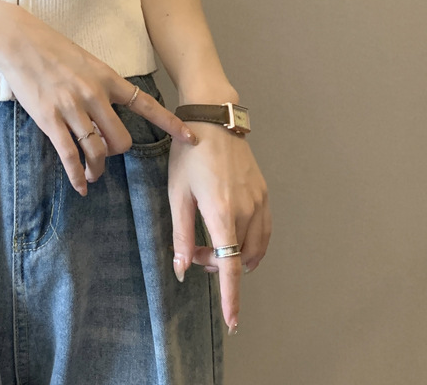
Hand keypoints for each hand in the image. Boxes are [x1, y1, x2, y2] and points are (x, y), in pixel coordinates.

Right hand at [0, 5, 198, 195]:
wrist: (18, 39)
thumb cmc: (50, 46)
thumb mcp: (86, 59)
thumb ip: (100, 82)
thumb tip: (108, 104)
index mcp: (107, 78)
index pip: (146, 104)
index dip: (170, 124)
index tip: (191, 137)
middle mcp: (94, 95)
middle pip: (121, 139)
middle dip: (116, 152)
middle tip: (106, 153)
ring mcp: (72, 108)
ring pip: (97, 151)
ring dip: (97, 168)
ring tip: (93, 175)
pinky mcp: (50, 118)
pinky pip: (69, 154)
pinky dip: (77, 174)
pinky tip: (80, 186)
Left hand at [168, 122, 270, 334]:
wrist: (213, 120)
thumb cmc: (188, 154)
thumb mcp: (177, 194)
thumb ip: (180, 235)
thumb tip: (181, 270)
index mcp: (222, 212)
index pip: (230, 266)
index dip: (231, 296)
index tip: (233, 322)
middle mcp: (247, 210)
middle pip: (237, 257)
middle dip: (215, 264)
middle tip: (190, 250)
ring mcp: (259, 201)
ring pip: (253, 247)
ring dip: (232, 255)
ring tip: (208, 243)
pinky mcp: (265, 193)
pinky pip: (264, 231)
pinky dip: (251, 244)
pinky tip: (236, 241)